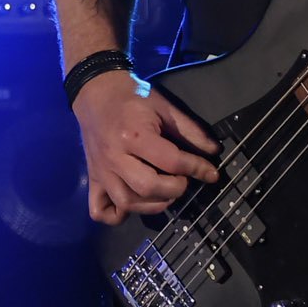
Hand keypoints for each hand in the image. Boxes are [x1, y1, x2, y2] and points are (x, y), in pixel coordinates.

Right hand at [73, 70, 220, 224]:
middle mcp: (115, 157)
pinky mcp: (93, 178)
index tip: (211, 173)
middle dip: (175, 188)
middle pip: (148, 187)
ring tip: (165, 192)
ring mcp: (101, 171)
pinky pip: (99, 210)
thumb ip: (190, 130)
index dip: (197, 168)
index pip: (171, 161)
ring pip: (126, 203)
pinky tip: (134, 204)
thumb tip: (213, 151)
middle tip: (182, 180)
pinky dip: (117, 215)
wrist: (96, 91)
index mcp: (134, 136)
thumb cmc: (132, 96)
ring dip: (153, 204)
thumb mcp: (164, 106)